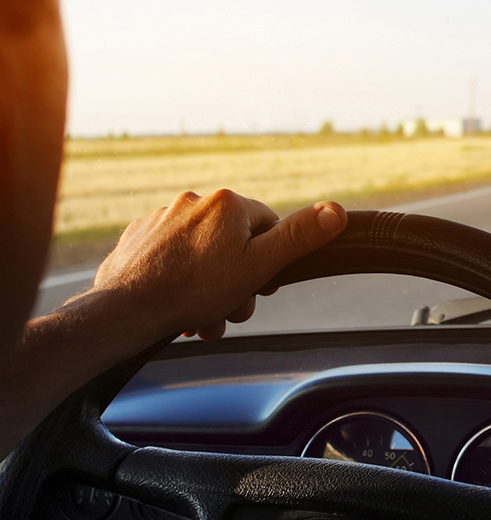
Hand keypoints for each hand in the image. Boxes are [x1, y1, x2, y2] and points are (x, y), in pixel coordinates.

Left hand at [89, 189, 345, 344]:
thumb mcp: (259, 266)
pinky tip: (177, 304)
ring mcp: (162, 218)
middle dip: (237, 281)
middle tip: (229, 311)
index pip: (268, 226)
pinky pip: (173, 256)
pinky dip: (180, 279)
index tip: (259, 286)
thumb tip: (336, 210)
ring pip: (203, 254)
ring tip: (203, 317)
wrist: (125, 310)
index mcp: (228, 203)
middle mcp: (194, 201)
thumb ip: (298, 237)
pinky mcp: (139, 237)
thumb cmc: (194, 290)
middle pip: (235, 243)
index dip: (270, 260)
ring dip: (210, 287)